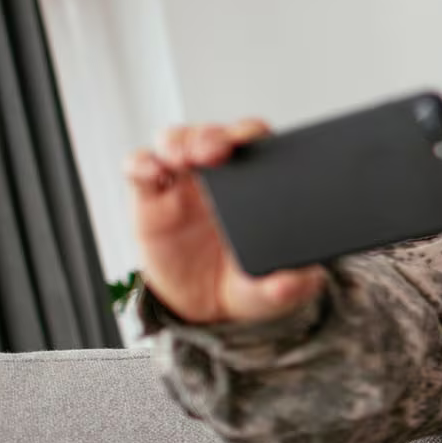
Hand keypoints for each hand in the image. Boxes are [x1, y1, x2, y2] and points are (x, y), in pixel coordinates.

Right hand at [124, 121, 324, 324]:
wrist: (202, 307)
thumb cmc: (242, 282)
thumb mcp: (272, 290)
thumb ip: (293, 286)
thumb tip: (302, 281)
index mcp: (255, 186)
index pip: (257, 145)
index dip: (254, 137)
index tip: (254, 144)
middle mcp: (218, 176)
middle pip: (214, 135)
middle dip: (215, 135)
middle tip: (217, 150)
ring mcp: (181, 182)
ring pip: (176, 141)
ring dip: (181, 142)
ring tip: (185, 157)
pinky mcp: (148, 197)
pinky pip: (139, 167)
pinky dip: (141, 163)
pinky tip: (151, 171)